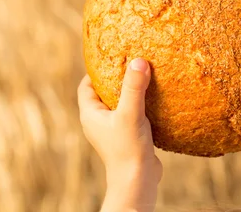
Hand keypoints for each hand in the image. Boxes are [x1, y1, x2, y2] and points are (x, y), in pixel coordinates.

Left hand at [78, 58, 161, 211]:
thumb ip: (134, 87)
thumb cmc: (128, 149)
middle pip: (103, 93)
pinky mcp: (127, 137)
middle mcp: (98, 122)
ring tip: (145, 78)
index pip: (86, 86)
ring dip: (130, 92)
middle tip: (132, 65)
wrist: (137, 181)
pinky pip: (130, 114)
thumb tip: (138, 61)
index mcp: (90, 114)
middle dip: (116, 79)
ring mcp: (112, 130)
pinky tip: (154, 100)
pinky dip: (139, 105)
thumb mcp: (130, 113)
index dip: (96, 71)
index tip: (113, 58)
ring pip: (118, 104)